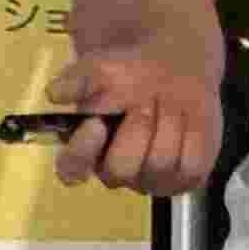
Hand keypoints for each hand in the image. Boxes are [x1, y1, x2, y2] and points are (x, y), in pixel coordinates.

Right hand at [39, 47, 214, 195]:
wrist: (175, 70)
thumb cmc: (130, 74)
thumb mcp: (101, 68)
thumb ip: (79, 79)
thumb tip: (55, 93)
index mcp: (87, 149)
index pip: (72, 169)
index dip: (82, 150)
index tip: (95, 123)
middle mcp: (115, 173)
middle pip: (119, 170)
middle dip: (135, 130)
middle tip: (146, 101)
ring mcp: (151, 181)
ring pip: (159, 165)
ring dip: (167, 124)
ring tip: (169, 102)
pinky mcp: (185, 179)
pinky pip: (191, 166)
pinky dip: (193, 135)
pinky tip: (189, 117)